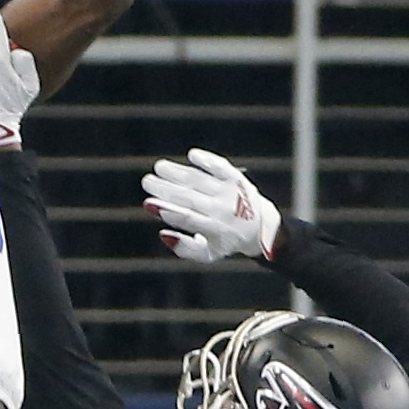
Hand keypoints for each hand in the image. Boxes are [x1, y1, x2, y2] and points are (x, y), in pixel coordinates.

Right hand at [143, 148, 278, 262]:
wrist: (261, 229)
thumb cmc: (226, 241)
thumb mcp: (208, 254)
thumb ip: (184, 248)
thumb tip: (162, 233)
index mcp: (214, 230)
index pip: (188, 218)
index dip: (168, 211)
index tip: (150, 203)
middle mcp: (223, 210)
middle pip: (191, 198)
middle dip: (167, 189)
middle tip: (147, 181)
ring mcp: (230, 193)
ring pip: (201, 180)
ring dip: (178, 172)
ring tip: (159, 167)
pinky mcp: (237, 179)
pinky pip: (221, 167)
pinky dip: (207, 160)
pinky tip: (191, 154)